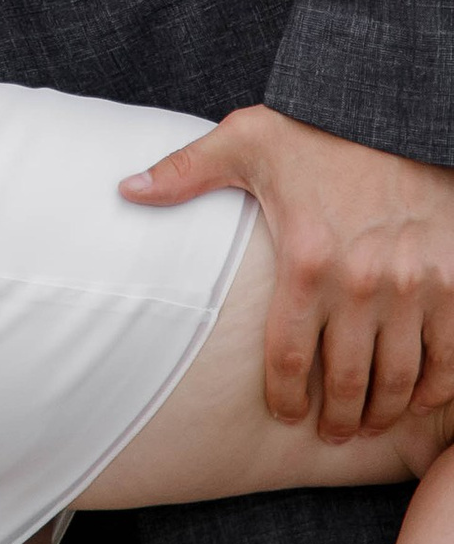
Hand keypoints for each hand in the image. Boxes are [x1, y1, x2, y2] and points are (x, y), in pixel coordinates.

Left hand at [122, 103, 453, 437]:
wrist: (395, 111)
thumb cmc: (315, 129)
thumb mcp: (243, 141)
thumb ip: (184, 173)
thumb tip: (124, 189)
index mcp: (303, 259)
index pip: (286, 356)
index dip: (284, 398)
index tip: (286, 415)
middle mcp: (359, 283)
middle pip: (344, 381)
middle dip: (336, 418)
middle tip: (329, 431)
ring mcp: (412, 288)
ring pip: (397, 380)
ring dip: (382, 412)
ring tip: (368, 422)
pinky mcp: (452, 285)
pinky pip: (448, 359)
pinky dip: (436, 389)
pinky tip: (418, 397)